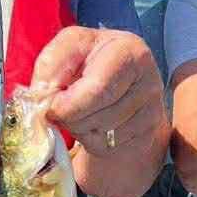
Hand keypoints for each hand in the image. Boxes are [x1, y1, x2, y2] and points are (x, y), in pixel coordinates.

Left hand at [32, 26, 165, 155]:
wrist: (116, 77)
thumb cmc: (89, 60)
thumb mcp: (67, 49)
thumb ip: (51, 67)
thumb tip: (44, 100)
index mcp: (129, 50)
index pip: (98, 88)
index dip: (69, 104)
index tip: (51, 107)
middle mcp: (148, 79)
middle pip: (100, 116)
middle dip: (70, 119)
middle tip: (59, 111)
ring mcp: (152, 108)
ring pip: (104, 134)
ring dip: (80, 129)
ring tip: (79, 112)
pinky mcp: (148, 132)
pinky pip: (111, 146)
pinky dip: (93, 140)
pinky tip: (93, 124)